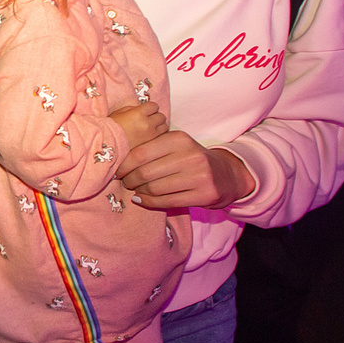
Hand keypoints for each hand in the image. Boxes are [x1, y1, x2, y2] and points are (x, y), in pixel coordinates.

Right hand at [108, 99, 167, 148]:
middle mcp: (147, 124)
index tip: (146, 110)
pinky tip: (150, 135)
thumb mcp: (119, 112)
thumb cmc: (110, 127)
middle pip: (161, 116)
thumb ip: (134, 108)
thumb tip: (143, 109)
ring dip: (159, 125)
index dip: (150, 107)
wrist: (106, 144)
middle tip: (149, 118)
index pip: (154, 106)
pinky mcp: (150, 144)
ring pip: (165, 126)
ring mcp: (150, 136)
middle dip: (156, 116)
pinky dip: (158, 134)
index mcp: (138, 114)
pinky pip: (161, 136)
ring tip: (151, 127)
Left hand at [116, 132, 253, 208]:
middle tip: (125, 183)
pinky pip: (167, 202)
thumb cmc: (191, 159)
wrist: (226, 174)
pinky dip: (149, 203)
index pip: (141, 153)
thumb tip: (118, 160)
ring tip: (135, 190)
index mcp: (179, 139)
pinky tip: (142, 200)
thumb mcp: (175, 146)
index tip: (117, 171)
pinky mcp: (205, 194)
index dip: (124, 165)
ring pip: (155, 189)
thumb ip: (152, 148)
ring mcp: (199, 176)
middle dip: (130, 180)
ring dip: (139, 192)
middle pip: (146, 173)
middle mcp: (190, 155)